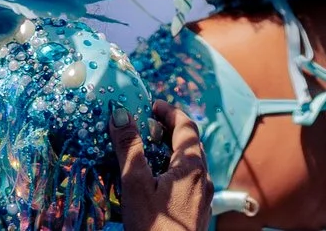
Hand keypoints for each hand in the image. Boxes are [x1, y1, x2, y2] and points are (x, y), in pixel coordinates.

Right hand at [115, 99, 211, 230]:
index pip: (186, 126)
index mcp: (193, 166)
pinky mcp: (198, 213)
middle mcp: (204, 178)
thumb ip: (129, 147)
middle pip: (190, 144)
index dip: (169, 111)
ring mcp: (204, 197)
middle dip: (168, 131)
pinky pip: (188, 183)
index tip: (151, 105)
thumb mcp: (136, 184)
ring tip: (145, 154)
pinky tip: (154, 185)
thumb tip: (121, 113)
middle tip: (144, 127)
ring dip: (169, 153)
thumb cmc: (154, 226)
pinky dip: (172, 173)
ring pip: (190, 165)